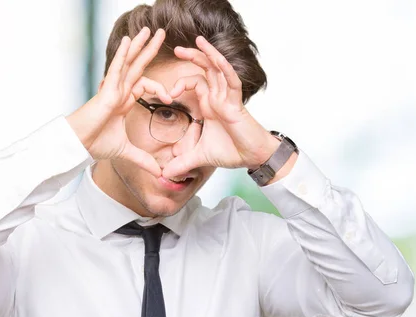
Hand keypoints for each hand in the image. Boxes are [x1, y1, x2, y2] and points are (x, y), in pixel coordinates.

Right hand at [66, 27, 171, 176]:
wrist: (78, 145)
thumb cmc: (95, 144)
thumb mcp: (126, 152)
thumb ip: (144, 160)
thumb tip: (159, 173)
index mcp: (124, 101)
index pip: (145, 84)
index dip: (161, 88)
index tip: (172, 97)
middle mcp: (119, 91)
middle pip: (138, 65)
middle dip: (149, 49)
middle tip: (161, 33)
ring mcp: (113, 88)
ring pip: (128, 62)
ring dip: (139, 45)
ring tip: (148, 30)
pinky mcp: (107, 91)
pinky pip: (116, 69)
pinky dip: (122, 55)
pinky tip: (128, 41)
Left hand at [162, 36, 277, 178]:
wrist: (252, 157)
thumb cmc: (232, 151)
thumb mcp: (199, 157)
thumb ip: (181, 163)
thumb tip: (163, 175)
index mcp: (209, 105)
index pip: (195, 84)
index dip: (180, 83)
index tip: (167, 94)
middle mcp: (218, 98)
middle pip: (205, 70)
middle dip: (192, 57)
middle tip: (177, 49)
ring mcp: (228, 98)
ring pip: (218, 69)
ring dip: (207, 54)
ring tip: (196, 42)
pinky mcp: (236, 103)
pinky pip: (231, 80)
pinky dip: (223, 68)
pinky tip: (215, 57)